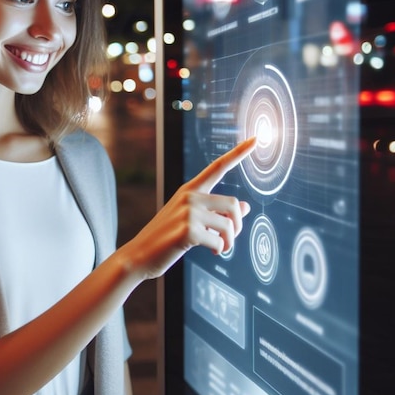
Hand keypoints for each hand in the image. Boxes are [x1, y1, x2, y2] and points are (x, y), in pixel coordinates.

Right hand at [120, 137, 255, 279]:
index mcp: (189, 190)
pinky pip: (219, 241)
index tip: (255, 139)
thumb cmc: (165, 238)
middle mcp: (189, 197)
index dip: (238, 153)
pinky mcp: (188, 231)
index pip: (217, 167)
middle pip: (233, 204)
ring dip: (229, 242)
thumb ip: (216, 213)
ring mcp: (187, 212)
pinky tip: (211, 252)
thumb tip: (246, 208)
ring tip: (220, 248)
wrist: (139, 255)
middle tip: (229, 239)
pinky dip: (219, 250)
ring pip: (229, 225)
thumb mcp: (192, 221)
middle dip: (237, 226)